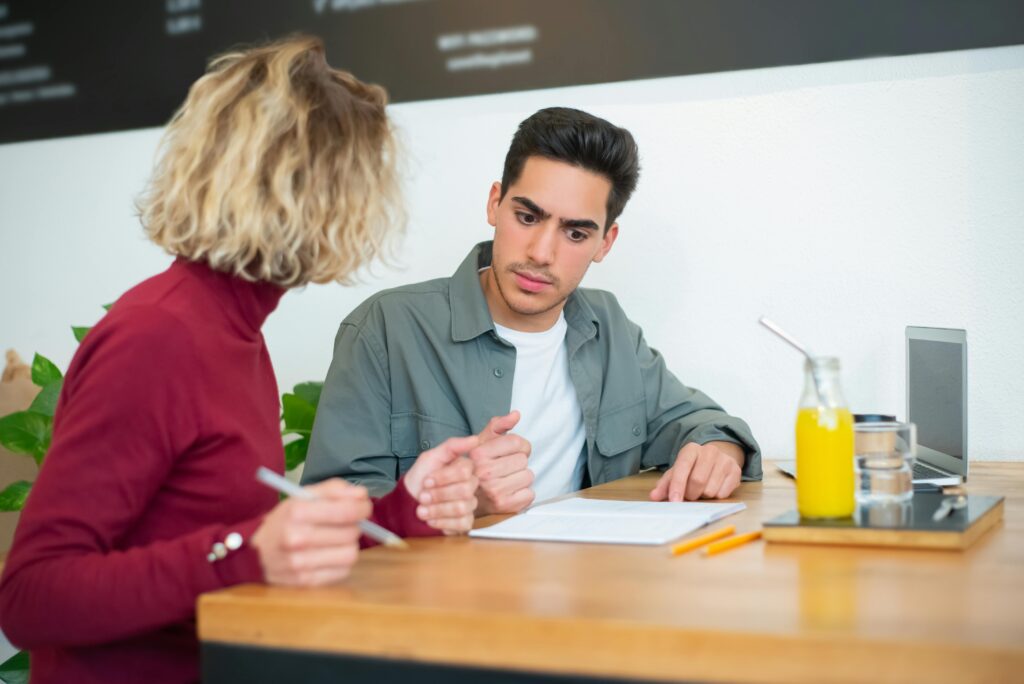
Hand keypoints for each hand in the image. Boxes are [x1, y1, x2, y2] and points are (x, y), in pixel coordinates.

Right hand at [251, 479, 369, 586]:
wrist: (254, 553)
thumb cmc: (284, 521)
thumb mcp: (302, 497)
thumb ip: (334, 490)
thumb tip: (362, 495)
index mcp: (297, 512)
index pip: (347, 511)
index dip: (363, 508)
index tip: (364, 507)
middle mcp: (297, 539)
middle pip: (351, 533)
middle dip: (353, 526)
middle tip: (343, 524)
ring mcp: (301, 563)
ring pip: (351, 554)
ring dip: (348, 545)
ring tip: (334, 541)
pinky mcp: (306, 582)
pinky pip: (343, 571)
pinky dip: (340, 562)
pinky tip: (327, 555)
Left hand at [404, 435, 479, 534]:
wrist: (406, 503)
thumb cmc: (419, 479)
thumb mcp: (430, 458)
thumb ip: (452, 446)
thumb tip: (474, 439)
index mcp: (464, 470)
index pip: (465, 471)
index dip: (443, 477)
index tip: (427, 480)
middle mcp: (470, 487)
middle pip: (465, 490)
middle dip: (438, 494)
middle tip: (423, 496)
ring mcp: (469, 506)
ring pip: (462, 508)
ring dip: (437, 509)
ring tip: (422, 509)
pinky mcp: (464, 523)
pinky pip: (462, 524)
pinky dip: (442, 523)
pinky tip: (431, 520)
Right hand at [470, 411, 533, 514]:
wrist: (469, 495)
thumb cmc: (478, 466)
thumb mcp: (483, 441)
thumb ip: (499, 424)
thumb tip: (516, 415)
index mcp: (479, 454)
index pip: (517, 443)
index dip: (520, 445)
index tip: (512, 451)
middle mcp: (484, 472)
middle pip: (523, 460)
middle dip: (518, 462)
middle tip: (507, 467)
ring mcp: (494, 491)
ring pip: (528, 476)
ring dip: (521, 477)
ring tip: (508, 479)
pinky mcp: (504, 507)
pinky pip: (530, 494)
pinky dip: (524, 493)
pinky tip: (511, 491)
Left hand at [650, 441, 744, 501]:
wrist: (717, 459)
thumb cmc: (693, 468)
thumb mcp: (677, 472)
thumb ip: (665, 485)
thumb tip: (654, 496)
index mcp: (691, 449)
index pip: (682, 468)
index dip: (677, 486)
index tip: (674, 501)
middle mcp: (709, 451)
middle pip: (697, 481)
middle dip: (691, 494)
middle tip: (690, 495)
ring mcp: (725, 460)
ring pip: (710, 490)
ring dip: (703, 496)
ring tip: (702, 490)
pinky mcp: (736, 471)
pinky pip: (723, 494)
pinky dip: (716, 497)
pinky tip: (714, 488)